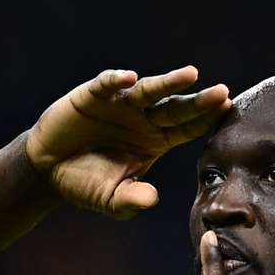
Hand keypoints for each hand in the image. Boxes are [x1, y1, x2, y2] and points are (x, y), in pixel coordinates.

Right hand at [25, 67, 230, 218]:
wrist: (48, 171)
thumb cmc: (85, 183)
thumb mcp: (111, 199)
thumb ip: (132, 200)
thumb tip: (152, 199)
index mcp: (155, 141)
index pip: (187, 128)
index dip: (206, 121)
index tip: (227, 112)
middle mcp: (143, 119)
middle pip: (176, 108)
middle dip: (199, 101)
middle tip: (222, 93)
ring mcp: (120, 105)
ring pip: (149, 91)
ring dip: (169, 83)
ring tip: (190, 75)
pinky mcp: (92, 95)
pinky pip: (107, 85)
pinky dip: (117, 81)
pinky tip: (129, 79)